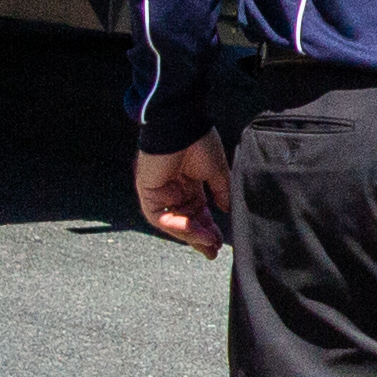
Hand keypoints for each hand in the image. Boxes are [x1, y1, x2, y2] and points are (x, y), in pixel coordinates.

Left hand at [134, 136, 231, 254]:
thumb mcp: (217, 171)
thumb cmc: (199, 141)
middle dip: (200, 238)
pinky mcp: (148, 191)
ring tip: (207, 242)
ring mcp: (160, 191)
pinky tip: (191, 228)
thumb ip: (221, 192)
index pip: (198, 213)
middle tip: (213, 251)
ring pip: (172, 223)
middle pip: (185, 221)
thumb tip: (228, 210)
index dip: (209, 229)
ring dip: (190, 234)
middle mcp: (174, 190)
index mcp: (189, 184)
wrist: (182, 125)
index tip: (220, 242)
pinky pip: (158, 216)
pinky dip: (174, 225)